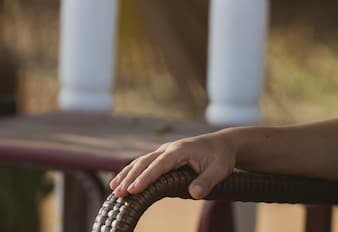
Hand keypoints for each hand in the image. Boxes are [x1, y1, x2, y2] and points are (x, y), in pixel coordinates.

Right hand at [110, 132, 236, 199]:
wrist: (223, 144)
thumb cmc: (221, 157)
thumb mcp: (220, 170)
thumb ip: (207, 181)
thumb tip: (195, 193)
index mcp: (181, 150)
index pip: (160, 165)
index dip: (146, 177)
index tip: (134, 189)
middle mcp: (169, 149)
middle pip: (145, 162)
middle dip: (131, 178)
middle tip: (118, 193)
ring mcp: (165, 151)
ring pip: (141, 162)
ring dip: (127, 174)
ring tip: (114, 190)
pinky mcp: (164, 157)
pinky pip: (144, 163)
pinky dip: (131, 172)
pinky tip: (121, 182)